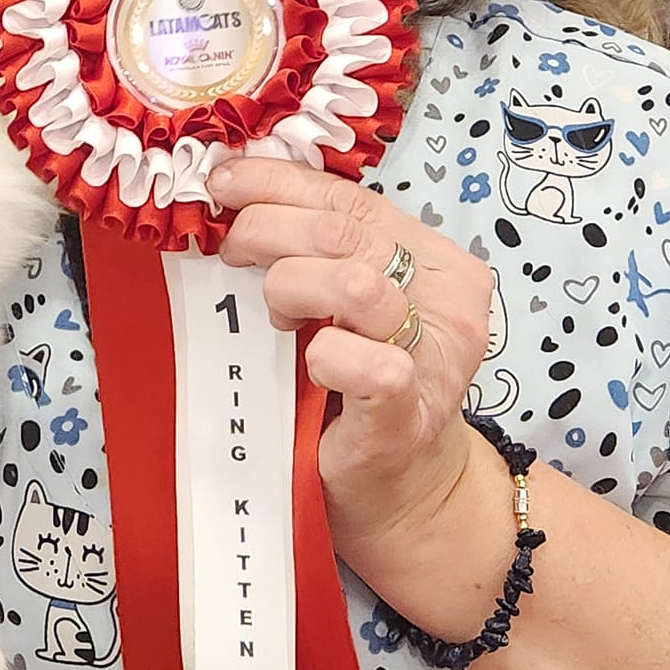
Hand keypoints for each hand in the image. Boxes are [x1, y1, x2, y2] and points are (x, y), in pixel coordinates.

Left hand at [208, 156, 493, 568]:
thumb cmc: (360, 387)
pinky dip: (325, 357)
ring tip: (277, 319)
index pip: (350, 198)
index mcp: (435, 258)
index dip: (277, 182)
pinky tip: (310, 365)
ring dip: (291, 289)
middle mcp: (447, 300)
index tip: (222, 182)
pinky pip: (368, 365)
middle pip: (343, 233)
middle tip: (232, 253)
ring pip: (354, 283)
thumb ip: (317, 246)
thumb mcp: (342, 300)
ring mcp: (435, 358)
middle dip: (267, 231)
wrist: (399, 487)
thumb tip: (236, 189)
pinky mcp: (410, 412)